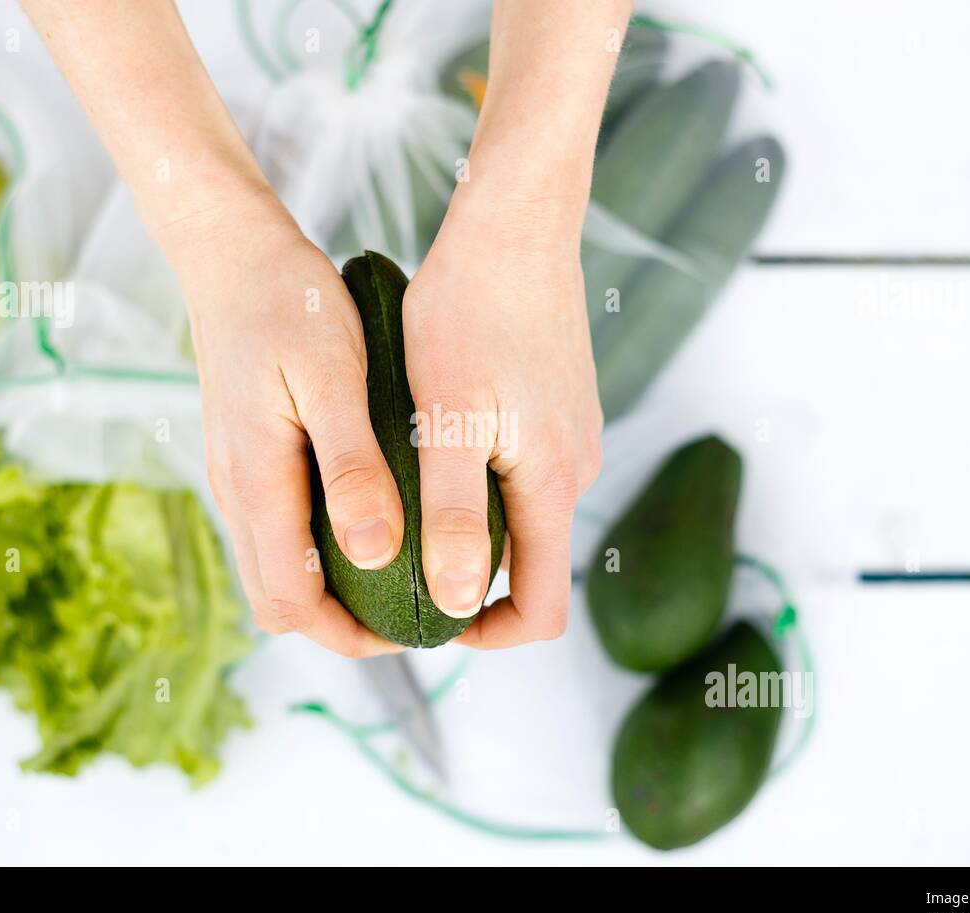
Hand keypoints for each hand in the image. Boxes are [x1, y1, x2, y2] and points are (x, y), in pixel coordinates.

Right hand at [171, 196, 406, 656]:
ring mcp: (236, 480)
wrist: (235, 257)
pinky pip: (277, 537)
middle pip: (280, 603)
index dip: (350, 636)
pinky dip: (318, 557)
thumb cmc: (289, 305)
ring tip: (400, 582)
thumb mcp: (332, 379)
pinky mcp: (245, 462)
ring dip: (330, 595)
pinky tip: (369, 531)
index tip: (413, 630)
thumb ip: (352, 468)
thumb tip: (375, 553)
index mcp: (257, 482)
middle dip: (342, 628)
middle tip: (413, 617)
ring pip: (276, 573)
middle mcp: (237, 494)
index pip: (293, 602)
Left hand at [403, 191, 602, 647]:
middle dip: (469, 577)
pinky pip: (521, 468)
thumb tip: (461, 602)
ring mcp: (570, 434)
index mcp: (552, 483)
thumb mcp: (447, 418)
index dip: (491, 634)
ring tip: (406, 494)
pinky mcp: (557, 405)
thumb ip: (454, 515)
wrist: (514, 222)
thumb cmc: (471, 310)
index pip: (544, 607)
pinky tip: (432, 443)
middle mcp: (573, 468)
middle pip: (532, 562)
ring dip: (470, 523)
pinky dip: (479, 478)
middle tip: (397, 555)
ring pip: (522, 512)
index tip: (431, 619)